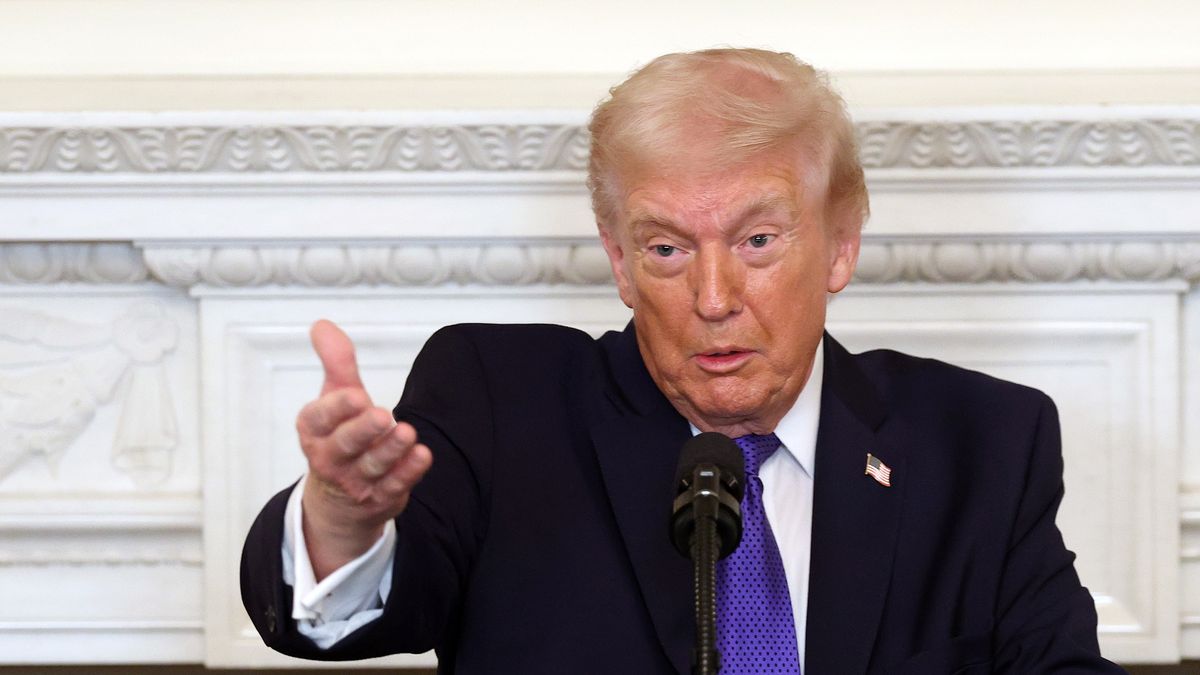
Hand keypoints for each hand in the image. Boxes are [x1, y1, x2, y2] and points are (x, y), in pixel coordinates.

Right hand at [296, 319, 431, 577]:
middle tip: (382, 415)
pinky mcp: (380, 497)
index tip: (356, 395)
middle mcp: (329, 458)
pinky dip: (409, 472)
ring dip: (390, 450)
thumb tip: (323, 325)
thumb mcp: (335, 397)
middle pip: (345, 445)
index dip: (337, 408)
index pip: (319, 419)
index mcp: (314, 431)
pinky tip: (423, 455)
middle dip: (362, 431)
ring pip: (372, 466)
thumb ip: (336, 362)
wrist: (340, 500)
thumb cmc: (340, 435)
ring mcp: (355, 481)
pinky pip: (395, 485)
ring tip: (407, 433)